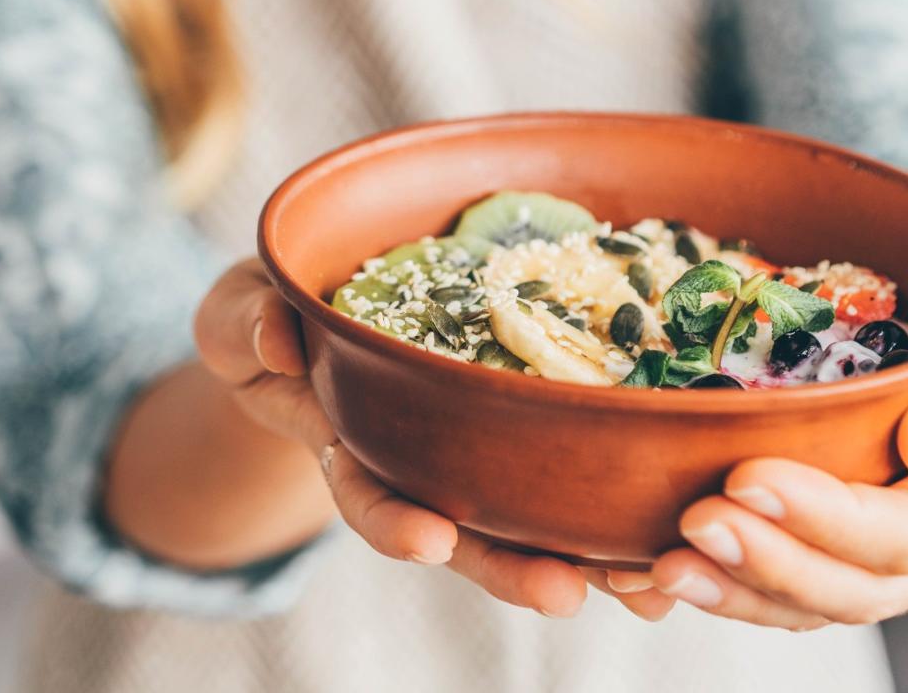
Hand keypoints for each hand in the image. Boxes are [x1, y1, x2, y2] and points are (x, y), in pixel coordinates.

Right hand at [196, 259, 676, 619]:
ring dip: (583, 556)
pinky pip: (566, 472)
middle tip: (564, 595)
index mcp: (342, 440)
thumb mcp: (238, 313)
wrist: (315, 318)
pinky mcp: (515, 428)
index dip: (392, 519)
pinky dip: (614, 512)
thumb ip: (247, 324)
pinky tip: (669, 542)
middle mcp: (411, 463)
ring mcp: (463, 455)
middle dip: (511, 567)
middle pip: (462, 529)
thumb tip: (277, 339)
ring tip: (644, 586)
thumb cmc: (270, 316)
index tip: (427, 539)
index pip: (364, 489)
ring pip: (524, 516)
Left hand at [628, 232, 907, 627]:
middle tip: (691, 523)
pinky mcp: (841, 525)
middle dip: (771, 561)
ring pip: (816, 599)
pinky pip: (784, 576)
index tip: (747, 476)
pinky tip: (650, 567)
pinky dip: (721, 580)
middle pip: (861, 585)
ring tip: (659, 564)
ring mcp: (893, 536)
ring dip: (736, 587)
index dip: (832, 520)